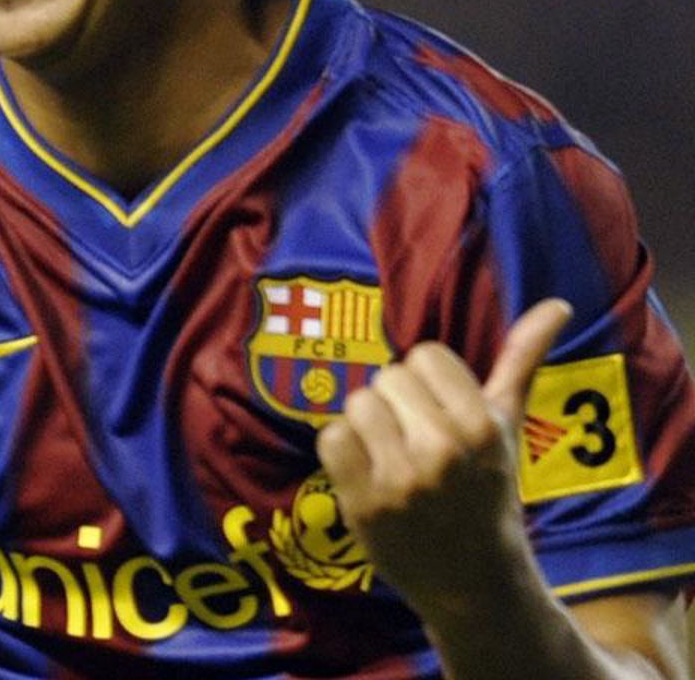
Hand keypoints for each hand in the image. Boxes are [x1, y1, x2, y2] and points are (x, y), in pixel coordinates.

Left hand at [316, 298, 572, 620]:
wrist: (473, 584)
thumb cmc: (487, 491)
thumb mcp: (508, 427)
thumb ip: (523, 360)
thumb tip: (557, 303)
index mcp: (481, 426)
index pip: (425, 355)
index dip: (429, 384)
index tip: (443, 418)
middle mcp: (442, 450)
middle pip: (388, 375)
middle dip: (399, 404)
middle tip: (419, 445)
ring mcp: (400, 480)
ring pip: (357, 402)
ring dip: (369, 427)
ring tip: (393, 458)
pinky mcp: (362, 504)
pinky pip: (330, 437)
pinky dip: (342, 451)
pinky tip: (368, 475)